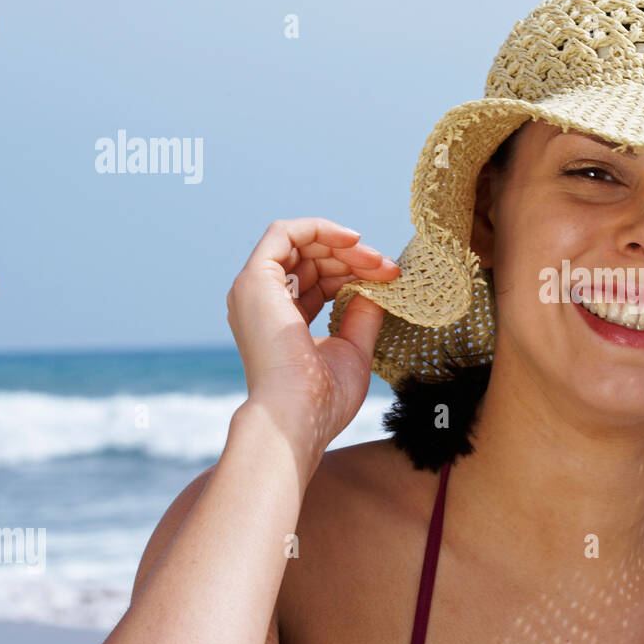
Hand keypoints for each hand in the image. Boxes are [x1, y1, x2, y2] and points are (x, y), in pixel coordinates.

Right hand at [225, 218, 399, 450]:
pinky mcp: (254, 279)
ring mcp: (255, 290)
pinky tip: (352, 240)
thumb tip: (376, 287)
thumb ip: (361, 315)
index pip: (319, 282)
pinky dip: (319, 229)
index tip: (389, 279)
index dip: (354, 274)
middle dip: (354, 258)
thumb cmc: (324, 397)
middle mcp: (263, 303)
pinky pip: (284, 232)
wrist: (299, 414)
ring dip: (342, 245)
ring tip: (376, 260)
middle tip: (388, 269)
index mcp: (282, 322)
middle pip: (311, 260)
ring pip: (300, 244)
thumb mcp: (353, 349)